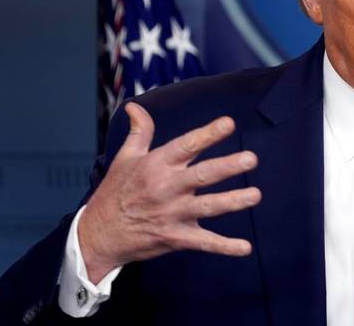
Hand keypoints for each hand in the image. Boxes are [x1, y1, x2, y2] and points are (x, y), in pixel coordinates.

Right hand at [77, 102, 261, 282]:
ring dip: (233, 201)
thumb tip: (135, 105)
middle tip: (251, 158)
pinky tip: (245, 248)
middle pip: (203, 175)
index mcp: (156, 165)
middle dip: (228, 167)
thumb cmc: (115, 193)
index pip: (186, 145)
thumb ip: (139, 132)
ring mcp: (173, 214)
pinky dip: (225, 246)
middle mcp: (167, 188)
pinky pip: (204, 243)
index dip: (208, 134)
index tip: (229, 123)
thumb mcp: (124, 159)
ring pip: (208, 207)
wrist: (97, 235)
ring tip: (255, 195)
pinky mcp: (175, 237)